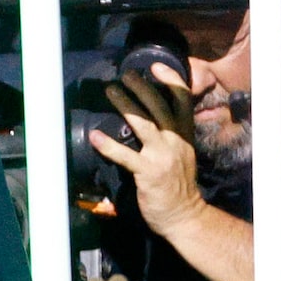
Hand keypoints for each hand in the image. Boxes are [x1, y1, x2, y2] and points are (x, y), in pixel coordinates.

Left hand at [89, 68, 206, 237]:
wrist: (185, 215)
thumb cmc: (178, 184)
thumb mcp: (182, 153)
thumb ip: (170, 134)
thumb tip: (149, 114)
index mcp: (184, 135)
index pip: (184, 101)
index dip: (172, 80)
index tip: (156, 65)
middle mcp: (176, 142)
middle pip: (160, 107)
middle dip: (142, 87)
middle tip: (126, 75)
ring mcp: (162, 157)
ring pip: (143, 124)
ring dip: (125, 106)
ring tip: (111, 91)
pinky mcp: (148, 173)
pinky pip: (125, 155)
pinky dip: (108, 145)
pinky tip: (95, 136)